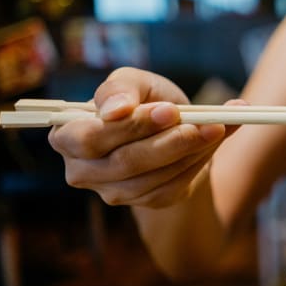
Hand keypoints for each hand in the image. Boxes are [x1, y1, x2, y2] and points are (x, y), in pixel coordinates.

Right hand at [48, 67, 241, 207]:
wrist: (173, 129)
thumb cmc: (144, 102)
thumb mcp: (135, 83)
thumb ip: (121, 88)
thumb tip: (115, 110)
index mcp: (67, 136)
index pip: (91, 138)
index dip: (130, 126)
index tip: (170, 111)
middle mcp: (82, 170)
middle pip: (125, 162)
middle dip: (169, 142)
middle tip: (206, 123)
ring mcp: (113, 192)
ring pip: (153, 178)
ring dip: (191, 152)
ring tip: (218, 127)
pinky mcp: (145, 202)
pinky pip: (172, 187)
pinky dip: (198, 163)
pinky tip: (213, 143)